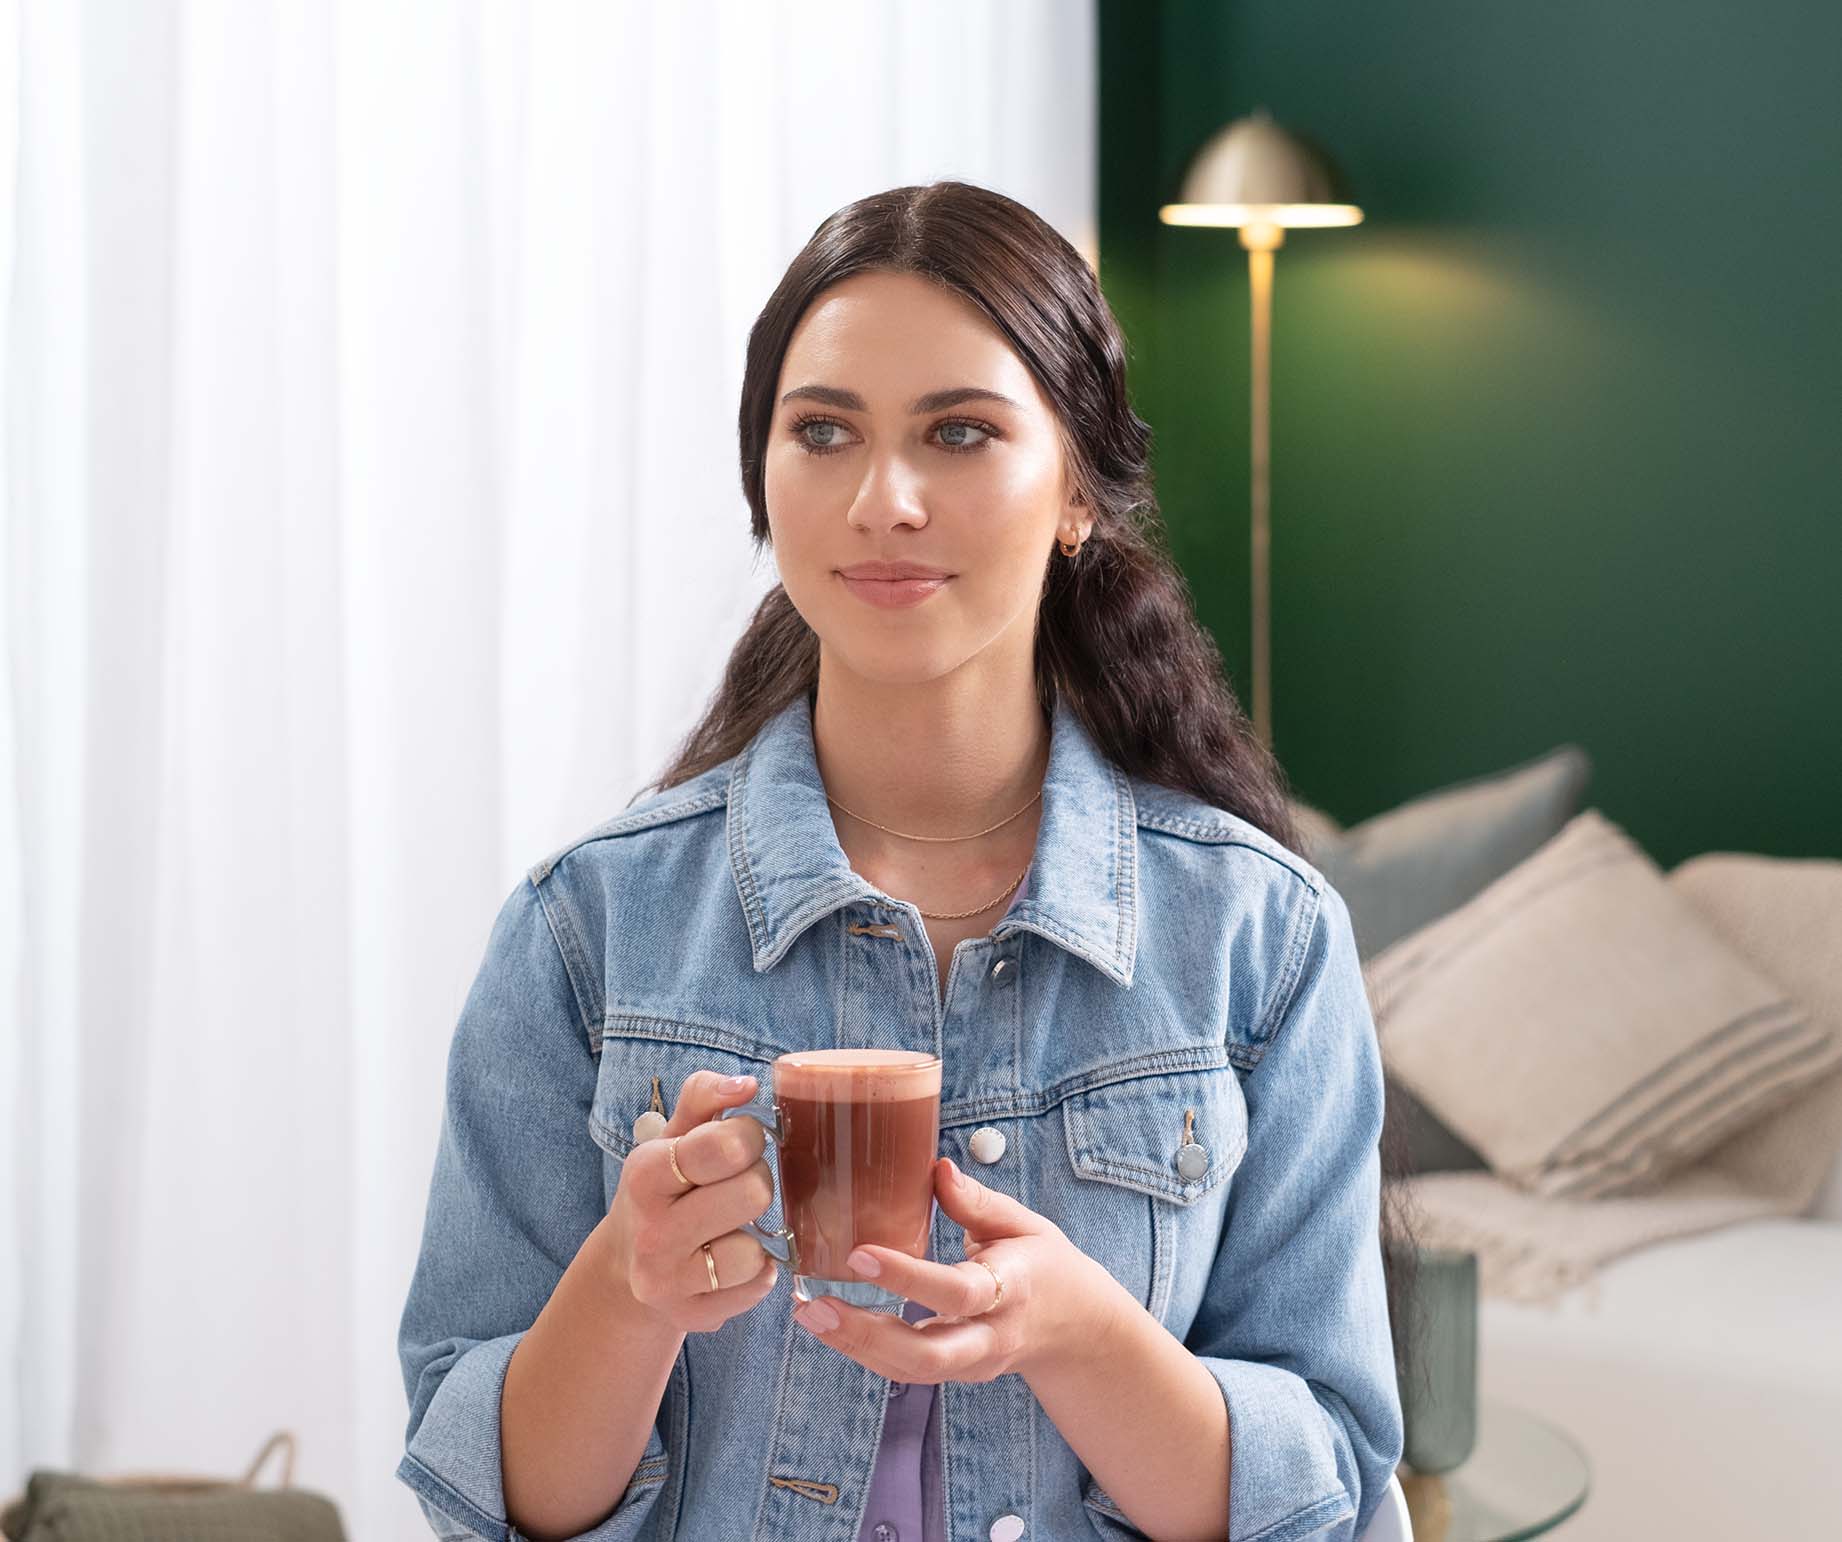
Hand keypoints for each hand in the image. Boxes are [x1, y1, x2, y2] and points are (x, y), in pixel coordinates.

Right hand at [600, 1070, 781, 1333]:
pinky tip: (732, 1258)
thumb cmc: (665, 1186)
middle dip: (757, 1180)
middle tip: (738, 1182)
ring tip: (732, 1225)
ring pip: (755, 1250)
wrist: (627, 1265)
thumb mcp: (674, 1134)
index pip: (723, 1146)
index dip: (748, 1136)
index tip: (742, 1139)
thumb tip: (746, 1084)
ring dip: (756, 1233)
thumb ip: (705, 1095)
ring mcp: (669, 1281)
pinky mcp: (692, 1317)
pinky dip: (757, 1270)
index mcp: (644, 1175)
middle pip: (752, 1194)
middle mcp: (651, 1232)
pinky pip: (758, 1287)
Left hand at [790, 1155, 1128, 1383]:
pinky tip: (828, 1324)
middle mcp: (989, 1338)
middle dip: (866, 1335)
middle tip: (814, 1307)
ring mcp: (970, 1365)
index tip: (859, 1253)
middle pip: (927, 1355)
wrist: (1075, 1329)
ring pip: (909, 1372)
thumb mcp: (1024, 1224)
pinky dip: (863, 1352)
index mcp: (1011, 1290)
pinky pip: (904, 1372)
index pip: (956, 1292)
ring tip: (807, 1314)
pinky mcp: (953, 1374)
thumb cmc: (1044, 1265)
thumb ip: (978, 1201)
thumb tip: (936, 1167)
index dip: (907, 1277)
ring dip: (854, 1347)